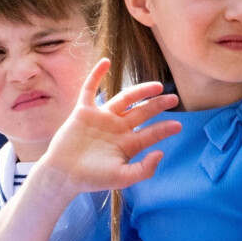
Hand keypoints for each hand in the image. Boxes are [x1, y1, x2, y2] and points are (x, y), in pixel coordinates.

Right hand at [42, 59, 181, 194]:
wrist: (63, 174)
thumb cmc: (91, 179)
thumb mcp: (122, 178)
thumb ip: (143, 169)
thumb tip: (161, 153)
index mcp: (127, 144)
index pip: (150, 133)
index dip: (164, 129)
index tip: (178, 125)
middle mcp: (116, 127)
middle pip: (141, 112)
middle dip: (157, 105)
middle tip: (173, 98)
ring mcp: (101, 118)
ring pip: (123, 99)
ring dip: (139, 91)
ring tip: (157, 86)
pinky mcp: (83, 111)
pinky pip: (90, 89)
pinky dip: (97, 75)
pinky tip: (106, 61)